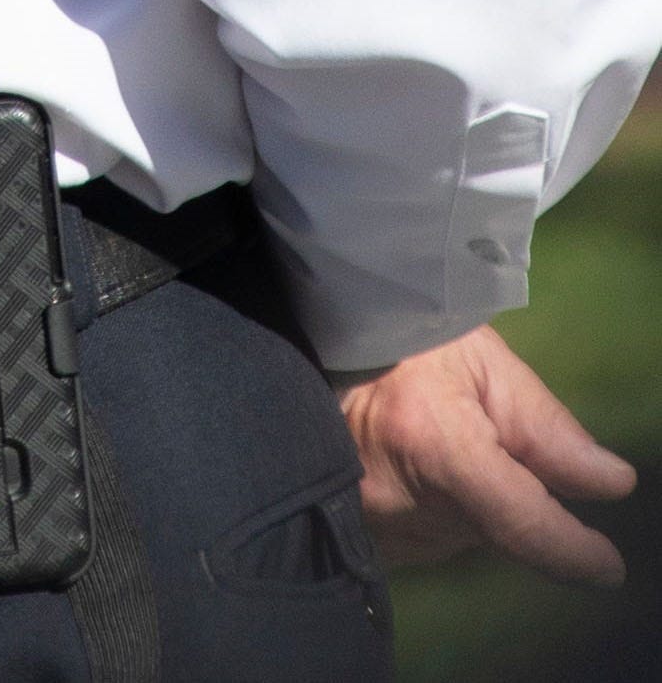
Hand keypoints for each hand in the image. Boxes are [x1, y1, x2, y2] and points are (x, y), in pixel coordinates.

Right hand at [340, 326, 635, 584]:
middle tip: (476, 439)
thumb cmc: (387, 334)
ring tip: (429, 442)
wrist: (288, 338)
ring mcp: (373, 526)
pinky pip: (420, 538)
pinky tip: (405, 466)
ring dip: (466, 505)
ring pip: (458, 535)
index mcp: (437, 447)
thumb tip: (610, 483)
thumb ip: (543, 423)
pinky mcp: (357, 536)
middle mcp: (403, 501)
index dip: (572, 551)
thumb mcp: (474, 356)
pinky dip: (429, 512)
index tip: (606, 565)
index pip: (524, 524)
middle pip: (493, 528)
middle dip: (504, 497)